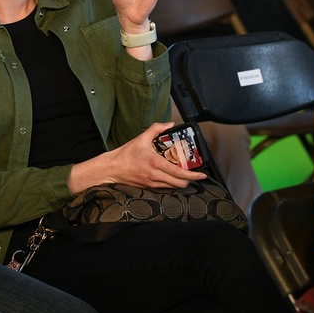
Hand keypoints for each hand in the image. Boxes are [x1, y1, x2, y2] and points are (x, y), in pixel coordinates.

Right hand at [91, 122, 206, 189]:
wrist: (111, 169)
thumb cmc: (125, 155)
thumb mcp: (140, 139)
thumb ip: (156, 129)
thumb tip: (169, 124)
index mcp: (156, 163)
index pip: (181, 173)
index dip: (194, 175)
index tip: (202, 174)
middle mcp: (156, 176)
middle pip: (181, 184)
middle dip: (190, 180)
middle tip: (192, 172)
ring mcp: (153, 183)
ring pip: (174, 187)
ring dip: (181, 182)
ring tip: (182, 173)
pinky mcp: (149, 187)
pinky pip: (166, 188)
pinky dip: (172, 183)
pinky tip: (170, 176)